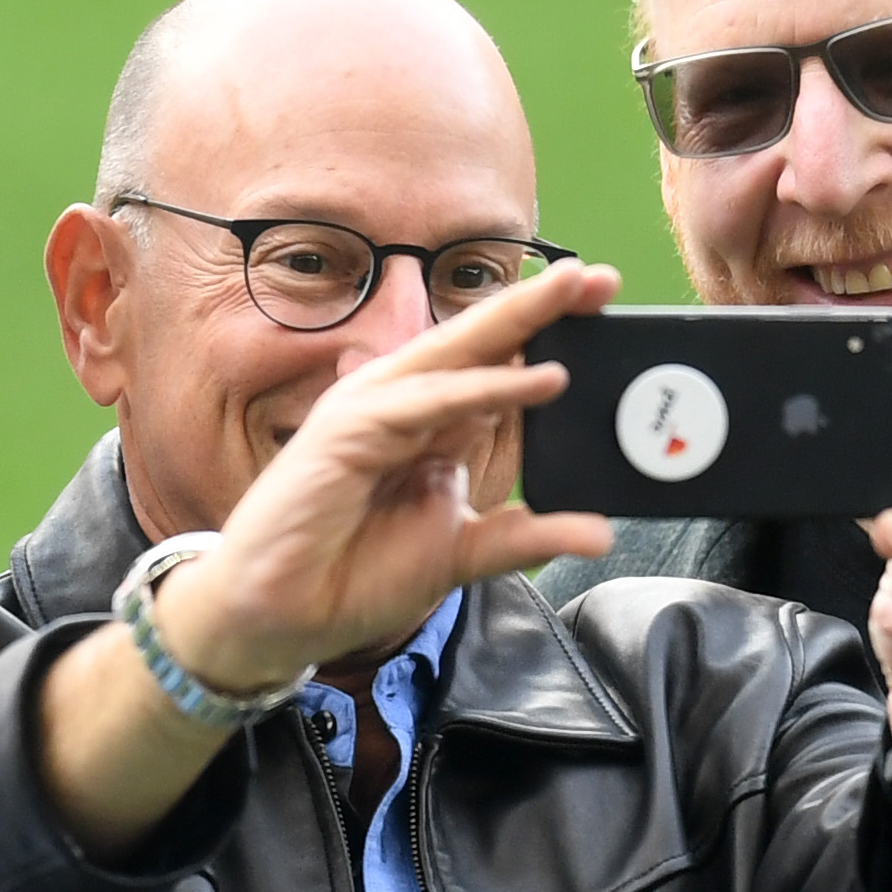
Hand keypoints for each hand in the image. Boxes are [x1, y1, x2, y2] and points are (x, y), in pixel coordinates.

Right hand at [148, 262, 620, 689]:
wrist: (285, 615)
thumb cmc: (356, 574)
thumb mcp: (463, 552)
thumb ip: (525, 537)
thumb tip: (596, 532)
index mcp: (432, 424)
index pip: (497, 365)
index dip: (547, 334)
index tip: (606, 307)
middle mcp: (404, 404)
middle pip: (481, 341)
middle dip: (540, 306)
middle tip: (600, 277)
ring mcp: (374, 410)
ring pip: (456, 353)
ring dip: (518, 323)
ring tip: (576, 297)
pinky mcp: (349, 430)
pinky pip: (428, 401)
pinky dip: (484, 388)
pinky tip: (535, 378)